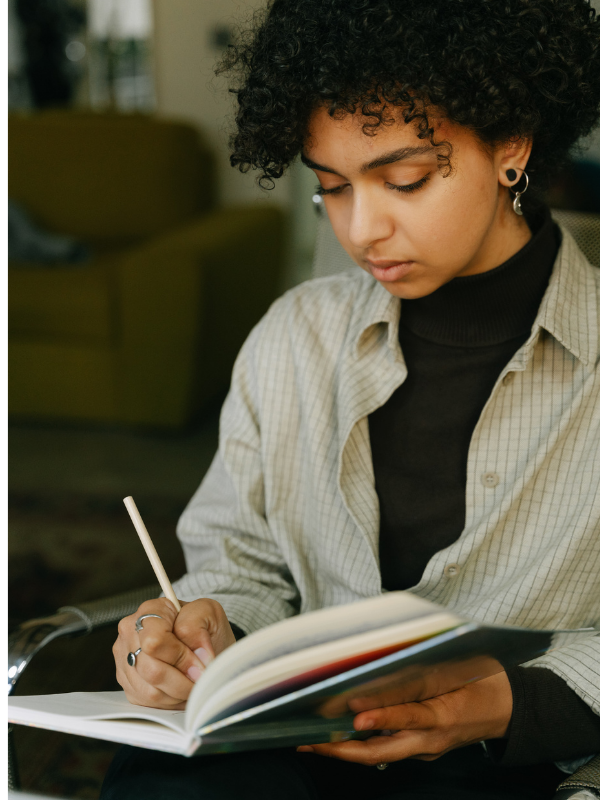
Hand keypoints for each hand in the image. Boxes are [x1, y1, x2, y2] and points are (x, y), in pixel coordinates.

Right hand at [113, 597, 235, 709]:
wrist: (202, 642)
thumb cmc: (203, 626)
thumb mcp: (209, 613)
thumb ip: (198, 627)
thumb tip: (195, 653)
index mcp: (150, 610)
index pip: (154, 641)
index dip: (181, 657)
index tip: (200, 664)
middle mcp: (131, 632)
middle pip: (151, 670)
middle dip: (182, 680)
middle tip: (200, 678)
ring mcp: (126, 658)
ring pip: (149, 691)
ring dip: (178, 692)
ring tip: (192, 682)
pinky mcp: (127, 682)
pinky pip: (146, 702)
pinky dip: (169, 700)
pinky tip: (180, 688)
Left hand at [297, 671, 511, 764]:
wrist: (507, 708)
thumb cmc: (481, 681)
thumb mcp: (456, 669)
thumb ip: (421, 672)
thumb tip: (385, 665)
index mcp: (444, 717)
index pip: (408, 716)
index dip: (381, 715)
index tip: (354, 712)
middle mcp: (430, 741)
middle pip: (382, 751)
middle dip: (342, 750)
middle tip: (310, 741)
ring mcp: (424, 749)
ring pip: (379, 754)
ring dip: (344, 749)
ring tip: (311, 740)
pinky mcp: (420, 749)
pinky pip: (386, 749)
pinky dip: (360, 744)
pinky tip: (337, 736)